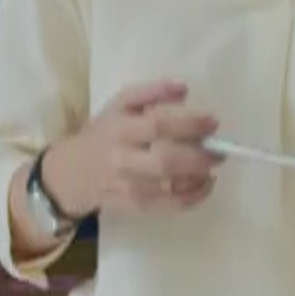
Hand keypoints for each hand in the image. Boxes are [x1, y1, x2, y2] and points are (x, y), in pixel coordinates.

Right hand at [51, 82, 218, 218]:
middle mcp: (122, 160)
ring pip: (171, 187)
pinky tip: (204, 184)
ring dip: (200, 178)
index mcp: (119, 129)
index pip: (158, 126)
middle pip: (166, 162)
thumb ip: (151, 92)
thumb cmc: (104, 133)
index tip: (213, 123)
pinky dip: (194, 197)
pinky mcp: (135, 206)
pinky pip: (170, 205)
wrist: (74, 173)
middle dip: (200, 157)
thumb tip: (183, 88)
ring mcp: (129, 187)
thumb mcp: (119, 104)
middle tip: (220, 151)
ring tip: (212, 167)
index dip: (189, 124)